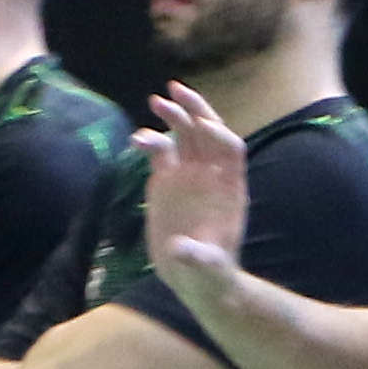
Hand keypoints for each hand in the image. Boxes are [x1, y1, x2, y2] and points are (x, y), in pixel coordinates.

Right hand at [143, 82, 251, 297]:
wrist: (196, 278)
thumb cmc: (209, 273)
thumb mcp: (207, 269)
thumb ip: (198, 258)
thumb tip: (180, 250)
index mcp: (229, 188)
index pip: (230, 149)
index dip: (218, 136)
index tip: (202, 128)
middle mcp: (210, 175)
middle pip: (207, 131)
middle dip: (195, 110)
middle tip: (175, 91)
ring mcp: (187, 176)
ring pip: (184, 135)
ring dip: (173, 116)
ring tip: (156, 101)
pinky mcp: (166, 182)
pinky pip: (160, 152)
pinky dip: (150, 141)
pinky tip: (136, 139)